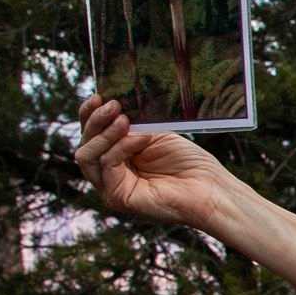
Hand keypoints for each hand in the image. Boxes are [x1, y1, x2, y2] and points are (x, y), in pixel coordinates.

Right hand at [75, 96, 242, 236]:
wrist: (211, 189)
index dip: (89, 116)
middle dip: (95, 122)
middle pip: (84, 145)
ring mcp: (111, 188)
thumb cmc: (190, 164)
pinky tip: (139, 138)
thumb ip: (130, 125)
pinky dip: (121, 147)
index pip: (90, 136)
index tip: (97, 96)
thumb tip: (109, 106)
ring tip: (124, 120)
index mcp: (118, 159)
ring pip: (86, 156)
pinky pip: (107, 165)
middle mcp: (110, 175)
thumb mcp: (155, 135)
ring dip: (104, 133)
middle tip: (113, 105)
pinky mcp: (117, 198)